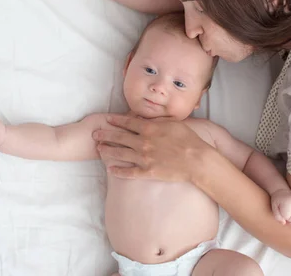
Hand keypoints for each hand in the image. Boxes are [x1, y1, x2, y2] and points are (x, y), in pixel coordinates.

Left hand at [93, 115, 210, 181]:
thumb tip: (148, 118)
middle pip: (120, 137)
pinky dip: (119, 171)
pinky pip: (129, 172)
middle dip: (106, 135)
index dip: (116, 121)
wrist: (196, 160)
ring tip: (99, 149)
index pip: (128, 123)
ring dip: (108, 151)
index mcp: (150, 129)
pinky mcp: (147, 172)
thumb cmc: (189, 140)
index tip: (107, 119)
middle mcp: (143, 142)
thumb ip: (158, 121)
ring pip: (120, 153)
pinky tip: (110, 169)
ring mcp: (144, 158)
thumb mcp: (174, 124)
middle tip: (95, 134)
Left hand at [271, 189, 290, 225]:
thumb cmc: (277, 201)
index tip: (280, 215)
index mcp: (288, 202)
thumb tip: (284, 223)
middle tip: (284, 219)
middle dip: (288, 221)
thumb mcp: (273, 207)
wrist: (283, 192)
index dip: (283, 218)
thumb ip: (277, 216)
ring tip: (289, 221)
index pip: (287, 217)